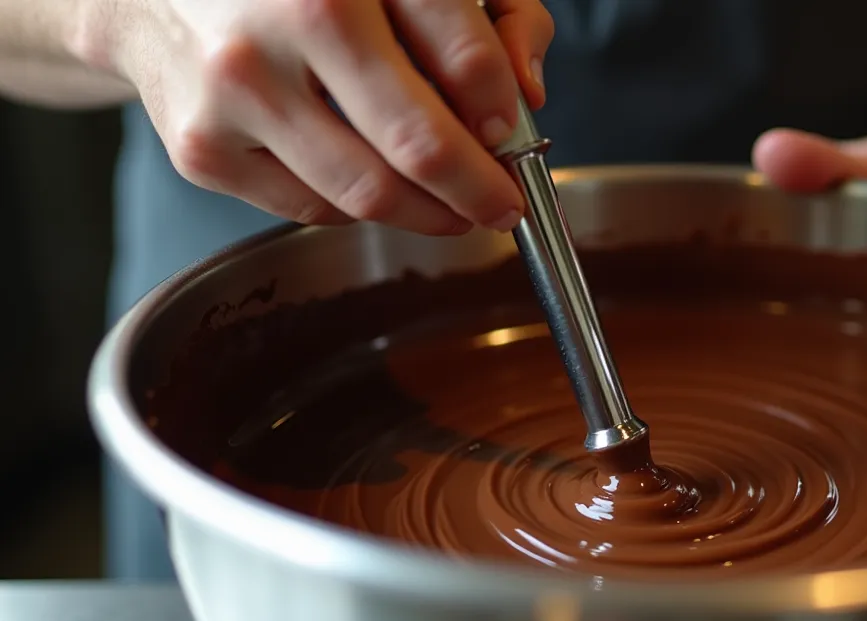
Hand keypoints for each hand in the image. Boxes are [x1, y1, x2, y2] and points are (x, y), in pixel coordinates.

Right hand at [98, 0, 552, 233]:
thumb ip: (486, 15)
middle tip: (504, 203)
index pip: (467, 58)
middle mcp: (286, 22)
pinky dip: (359, 205)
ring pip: (369, 195)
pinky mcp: (204, 148)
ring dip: (430, 213)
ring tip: (452, 204)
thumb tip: (522, 99)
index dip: (507, 115)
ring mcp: (237, 92)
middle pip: (419, 146)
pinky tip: (372, 179)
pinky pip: (315, 207)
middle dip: (480, 189)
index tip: (516, 139)